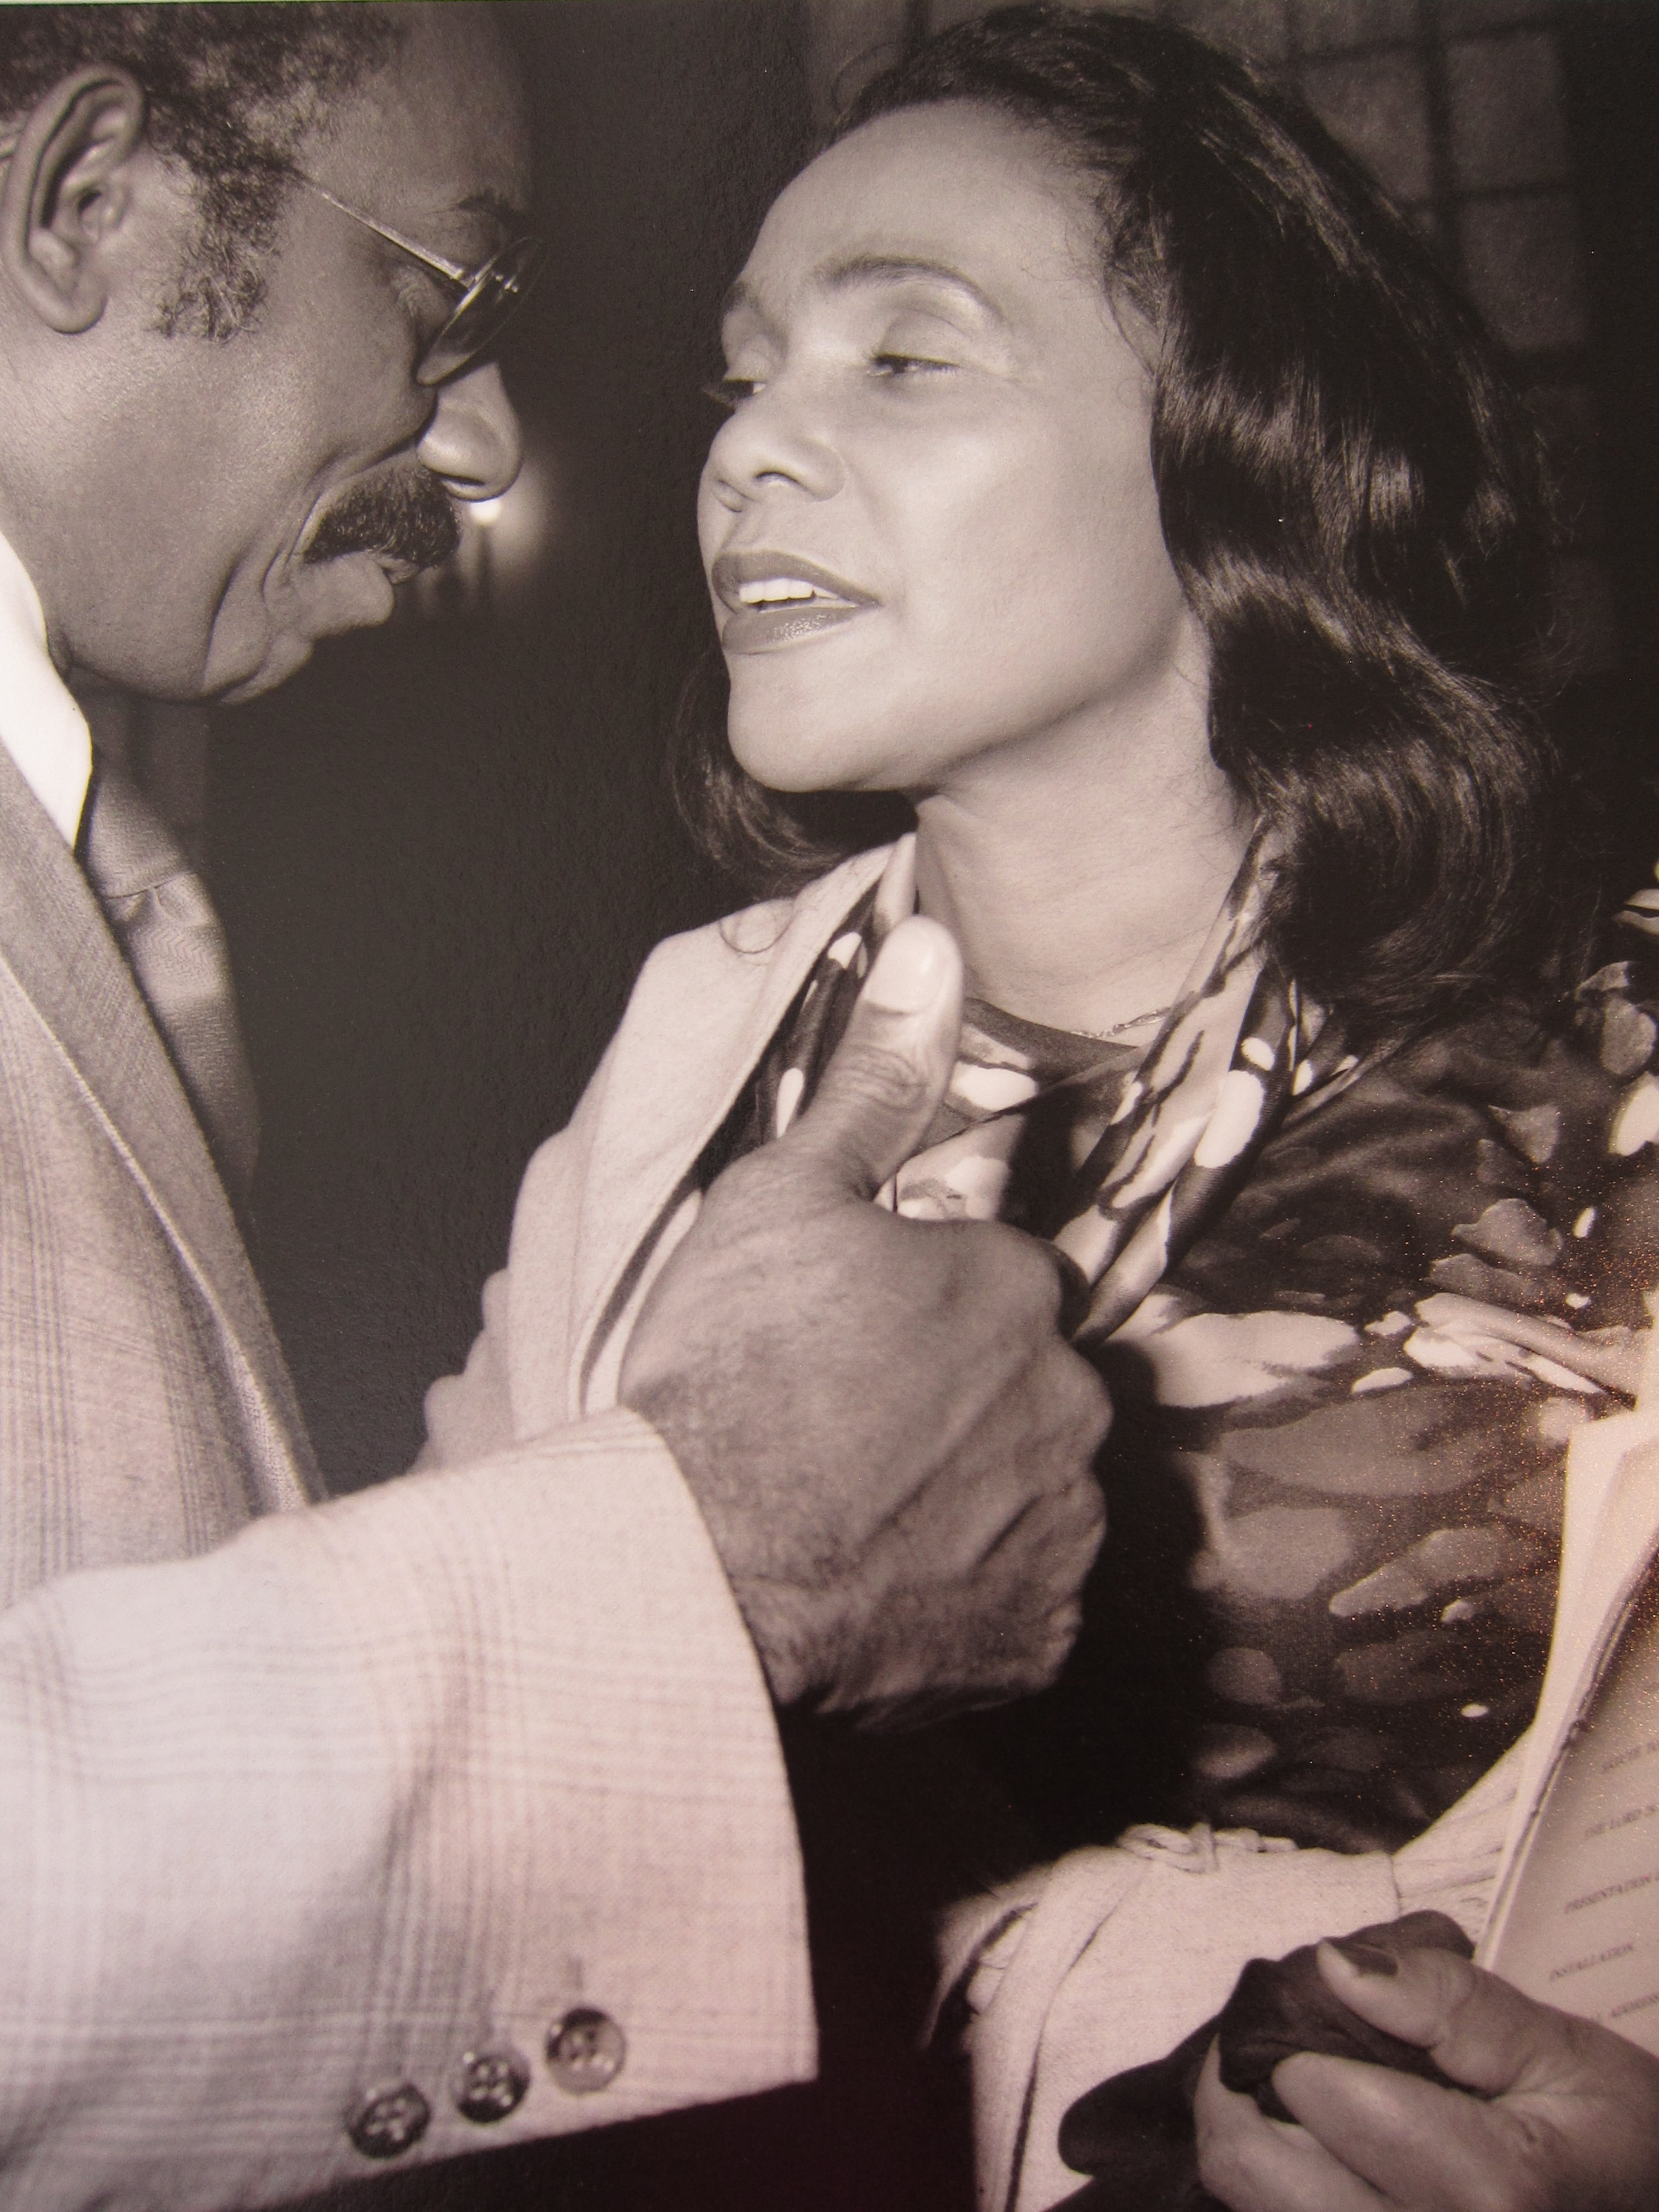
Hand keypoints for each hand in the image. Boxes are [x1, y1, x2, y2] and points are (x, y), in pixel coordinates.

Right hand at [619, 915, 1109, 1726]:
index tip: (852, 1349)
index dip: (924, 1311)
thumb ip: (876, 1080)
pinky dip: (968, 1596)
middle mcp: (1070, 1408)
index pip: (1000, 1287)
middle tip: (848, 1435)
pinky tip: (884, 1586)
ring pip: (1032, 1496)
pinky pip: (1021, 1604)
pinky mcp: (1039, 1642)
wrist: (697, 1568)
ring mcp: (1062, 1533)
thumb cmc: (732, 1373)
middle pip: (1029, 1391)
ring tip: (858, 1518)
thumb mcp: (784, 1196)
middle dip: (962, 1405)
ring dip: (972, 1500)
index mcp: (1018, 1295)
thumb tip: (937, 943)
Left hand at [1194, 1936, 1658, 2210]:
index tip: (1311, 1994)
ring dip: (1253, 2127)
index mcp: (1482, 2190)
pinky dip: (1278, 2171)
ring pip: (1249, 2197)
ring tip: (1301, 2083)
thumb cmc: (1611, 2138)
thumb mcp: (1556, 2049)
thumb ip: (1446, 2002)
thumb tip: (1336, 1966)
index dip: (1295, 2027)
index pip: (1312, 2091)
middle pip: (1249, 2161)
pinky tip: (1319, 2140)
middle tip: (1279, 2033)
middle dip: (1242, 2078)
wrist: (1642, 2203)